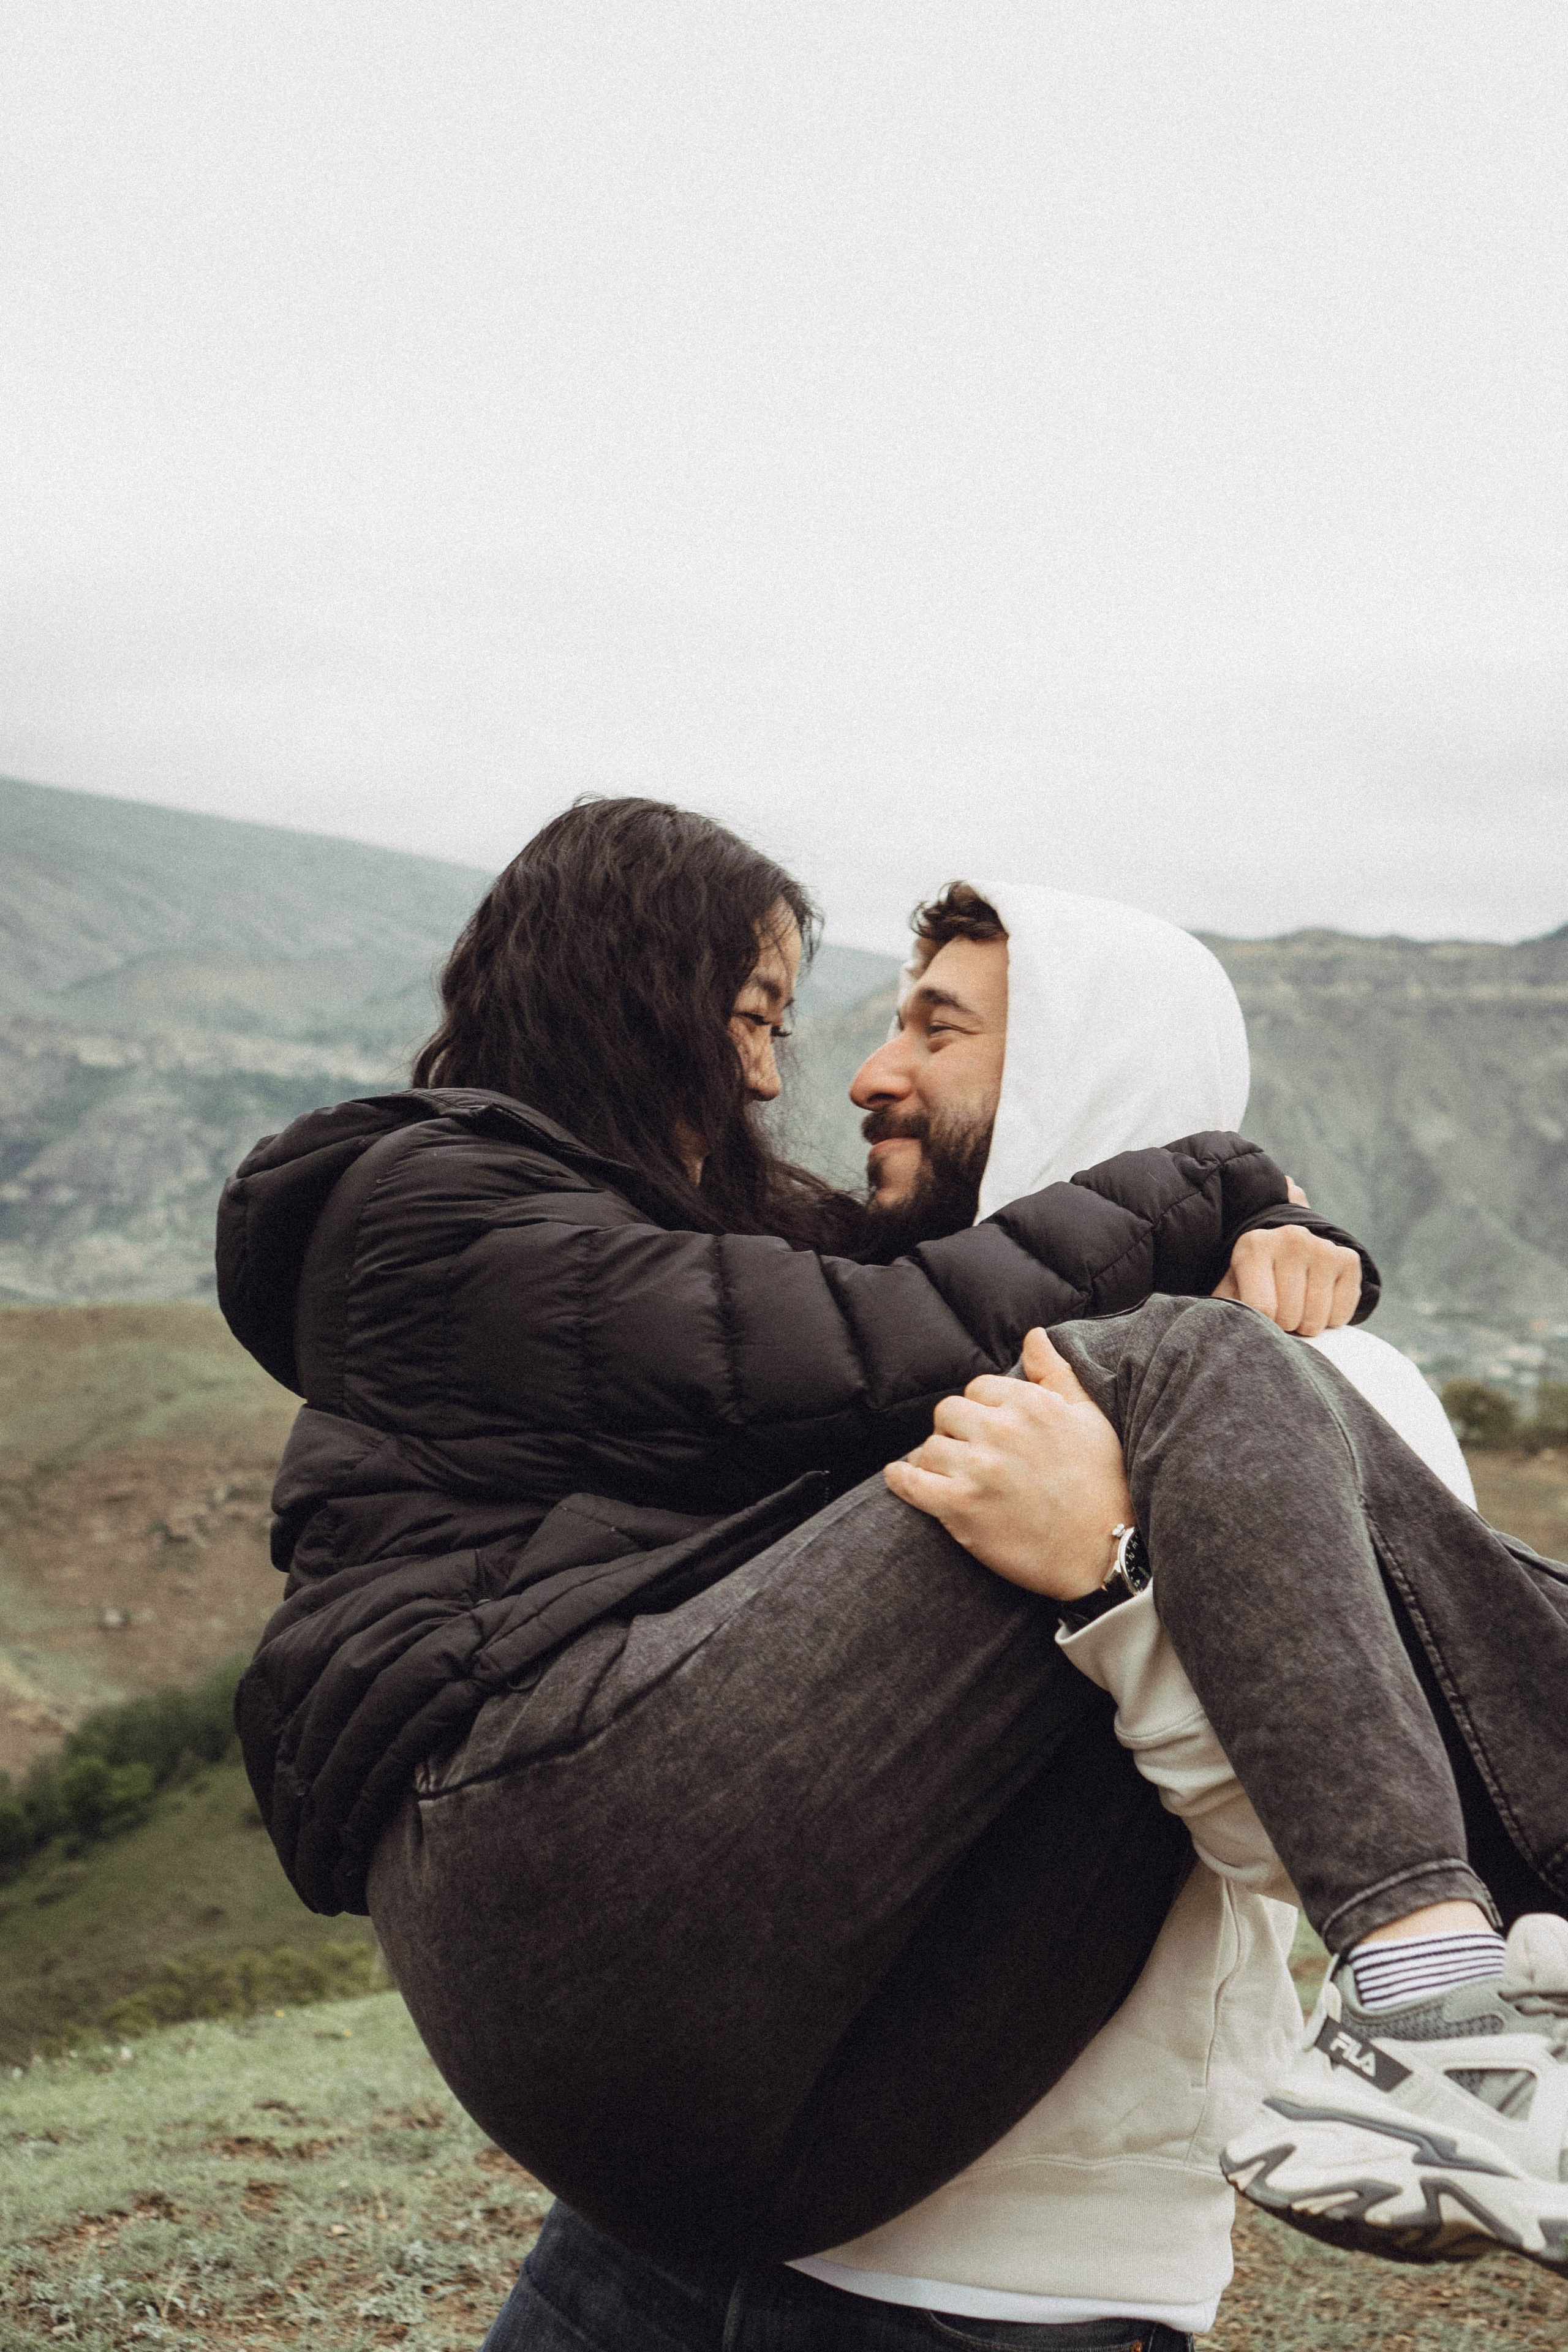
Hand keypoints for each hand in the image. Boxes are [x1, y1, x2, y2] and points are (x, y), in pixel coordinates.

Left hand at [884, 1328, 1131, 1599]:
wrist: (1104, 1553)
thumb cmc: (1102, 1485)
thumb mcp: (1089, 1418)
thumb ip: (1055, 1374)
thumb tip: (1033, 1336)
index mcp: (1031, 1405)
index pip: (978, 1389)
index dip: (980, 1410)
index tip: (988, 1431)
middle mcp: (1002, 1430)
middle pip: (948, 1413)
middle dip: (954, 1432)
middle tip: (966, 1453)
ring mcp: (978, 1469)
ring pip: (929, 1447)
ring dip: (934, 1460)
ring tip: (945, 1474)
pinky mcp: (961, 1507)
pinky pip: (911, 1482)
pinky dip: (902, 1479)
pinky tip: (902, 1478)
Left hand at [1213, 1191, 1360, 1333]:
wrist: (1289, 1245)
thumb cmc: (1256, 1277)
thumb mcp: (1232, 1286)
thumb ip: (1225, 1307)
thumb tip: (1228, 1334)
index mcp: (1255, 1246)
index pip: (1261, 1308)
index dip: (1262, 1324)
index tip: (1260, 1318)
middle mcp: (1291, 1240)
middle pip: (1289, 1315)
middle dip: (1283, 1325)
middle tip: (1280, 1314)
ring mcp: (1323, 1248)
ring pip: (1315, 1319)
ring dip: (1306, 1326)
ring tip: (1298, 1309)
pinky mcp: (1348, 1260)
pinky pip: (1340, 1314)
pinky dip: (1329, 1320)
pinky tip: (1319, 1303)